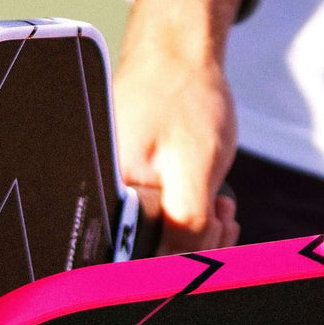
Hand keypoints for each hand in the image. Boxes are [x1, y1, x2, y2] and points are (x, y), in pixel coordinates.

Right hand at [115, 0, 246, 253]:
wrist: (177, 55)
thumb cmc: (184, 99)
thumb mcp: (195, 166)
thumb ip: (186, 221)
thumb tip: (184, 269)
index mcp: (104, 196)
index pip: (135, 260)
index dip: (179, 261)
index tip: (212, 241)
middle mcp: (99, 199)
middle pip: (147, 257)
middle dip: (195, 248)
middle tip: (224, 220)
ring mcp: (111, 196)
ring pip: (158, 244)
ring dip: (199, 236)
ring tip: (222, 208)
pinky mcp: (127, 191)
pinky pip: (159, 225)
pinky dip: (192, 222)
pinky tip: (213, 207)